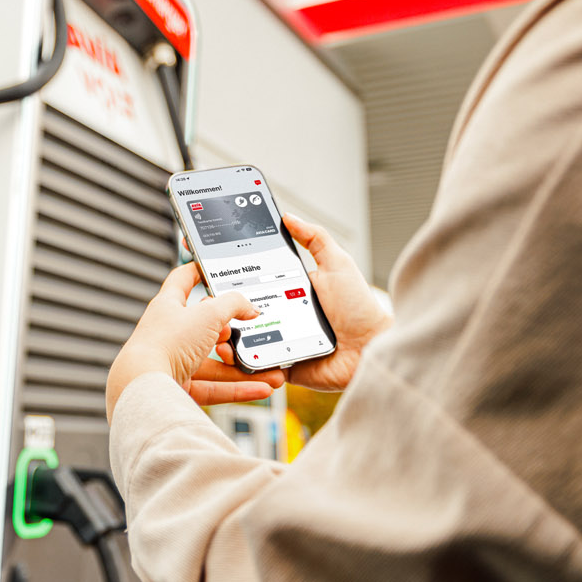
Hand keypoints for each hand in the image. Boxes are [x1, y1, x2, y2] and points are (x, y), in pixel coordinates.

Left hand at [106, 264, 284, 418]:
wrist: (144, 385)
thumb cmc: (164, 344)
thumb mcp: (207, 314)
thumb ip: (233, 305)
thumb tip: (250, 307)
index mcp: (168, 307)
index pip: (182, 281)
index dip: (197, 272)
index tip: (211, 269)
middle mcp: (168, 334)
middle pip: (206, 329)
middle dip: (232, 335)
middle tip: (251, 335)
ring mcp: (172, 362)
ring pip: (214, 364)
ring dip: (243, 369)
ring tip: (269, 373)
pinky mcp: (178, 387)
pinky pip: (213, 387)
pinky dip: (237, 388)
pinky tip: (260, 388)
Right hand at [214, 214, 391, 391]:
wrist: (372, 347)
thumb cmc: (359, 308)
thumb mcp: (337, 263)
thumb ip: (315, 238)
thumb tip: (289, 217)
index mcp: (291, 292)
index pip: (254, 283)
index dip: (232, 279)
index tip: (210, 270)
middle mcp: (282, 316)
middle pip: (242, 312)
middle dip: (222, 309)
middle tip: (209, 304)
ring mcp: (280, 341)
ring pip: (243, 339)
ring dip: (226, 336)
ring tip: (218, 331)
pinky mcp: (282, 365)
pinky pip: (256, 364)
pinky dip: (241, 362)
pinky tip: (232, 352)